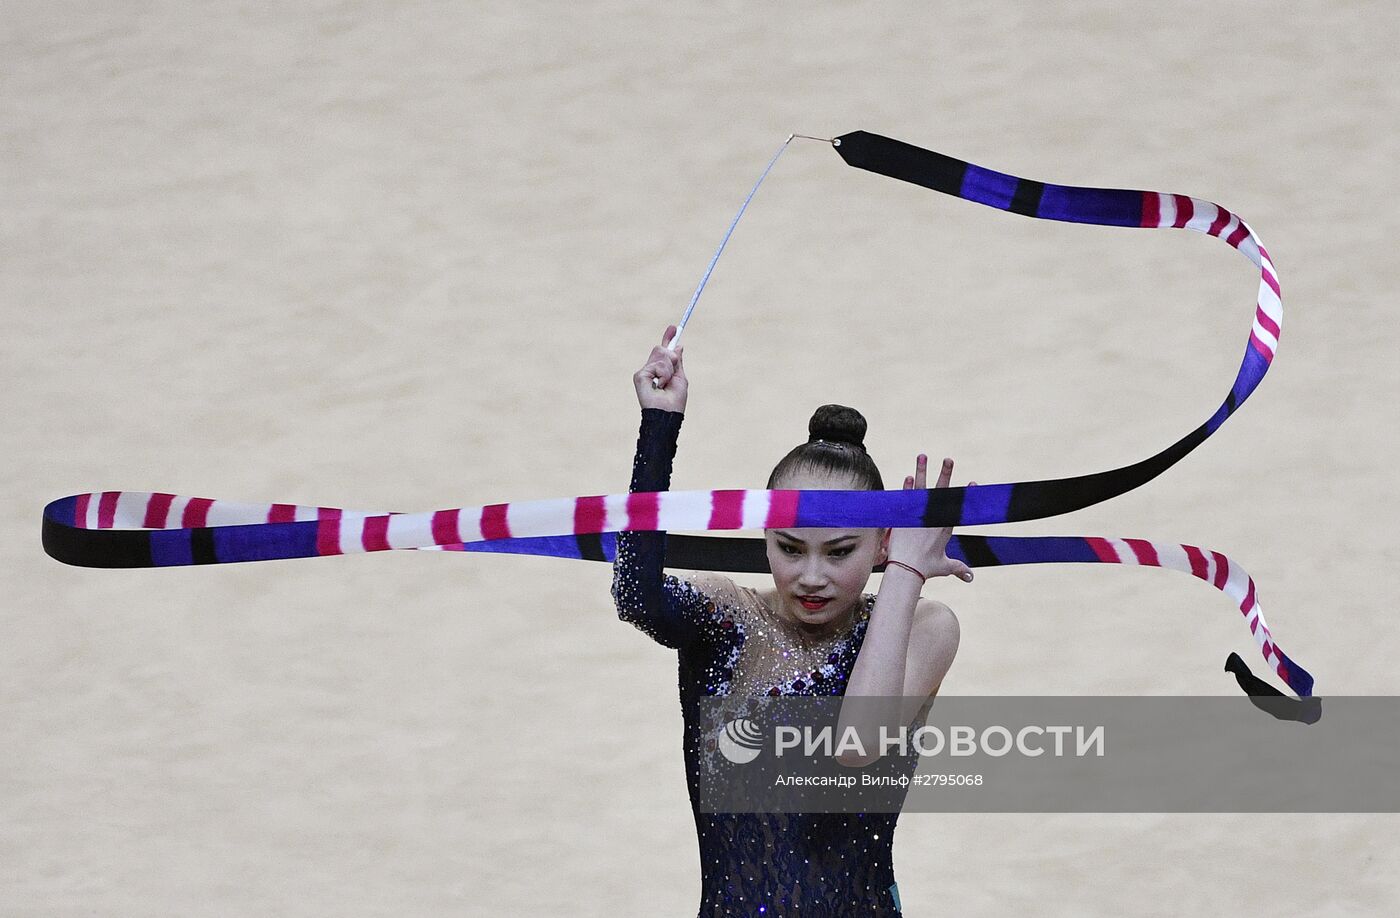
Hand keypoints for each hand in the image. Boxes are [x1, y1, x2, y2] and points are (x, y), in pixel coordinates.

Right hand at [632, 324, 687, 412]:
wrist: (667, 414)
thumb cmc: (674, 401)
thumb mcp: (680, 377)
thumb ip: (677, 362)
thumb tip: (678, 345)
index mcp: (661, 370)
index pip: (663, 351)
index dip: (668, 339)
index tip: (674, 327)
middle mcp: (650, 370)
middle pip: (662, 349)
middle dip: (672, 359)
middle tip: (672, 376)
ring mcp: (644, 372)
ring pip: (660, 354)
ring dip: (669, 369)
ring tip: (665, 384)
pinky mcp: (639, 375)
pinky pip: (657, 365)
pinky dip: (664, 374)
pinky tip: (659, 385)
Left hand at [885, 455, 974, 583]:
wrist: (906, 570)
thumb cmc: (926, 569)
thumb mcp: (945, 566)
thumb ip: (958, 568)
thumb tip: (970, 578)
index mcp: (944, 527)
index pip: (956, 507)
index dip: (965, 494)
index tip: (972, 483)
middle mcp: (932, 518)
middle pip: (941, 492)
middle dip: (945, 474)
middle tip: (948, 459)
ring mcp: (918, 515)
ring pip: (921, 489)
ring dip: (921, 471)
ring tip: (922, 456)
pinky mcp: (904, 516)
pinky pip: (906, 498)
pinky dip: (907, 487)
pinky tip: (909, 476)